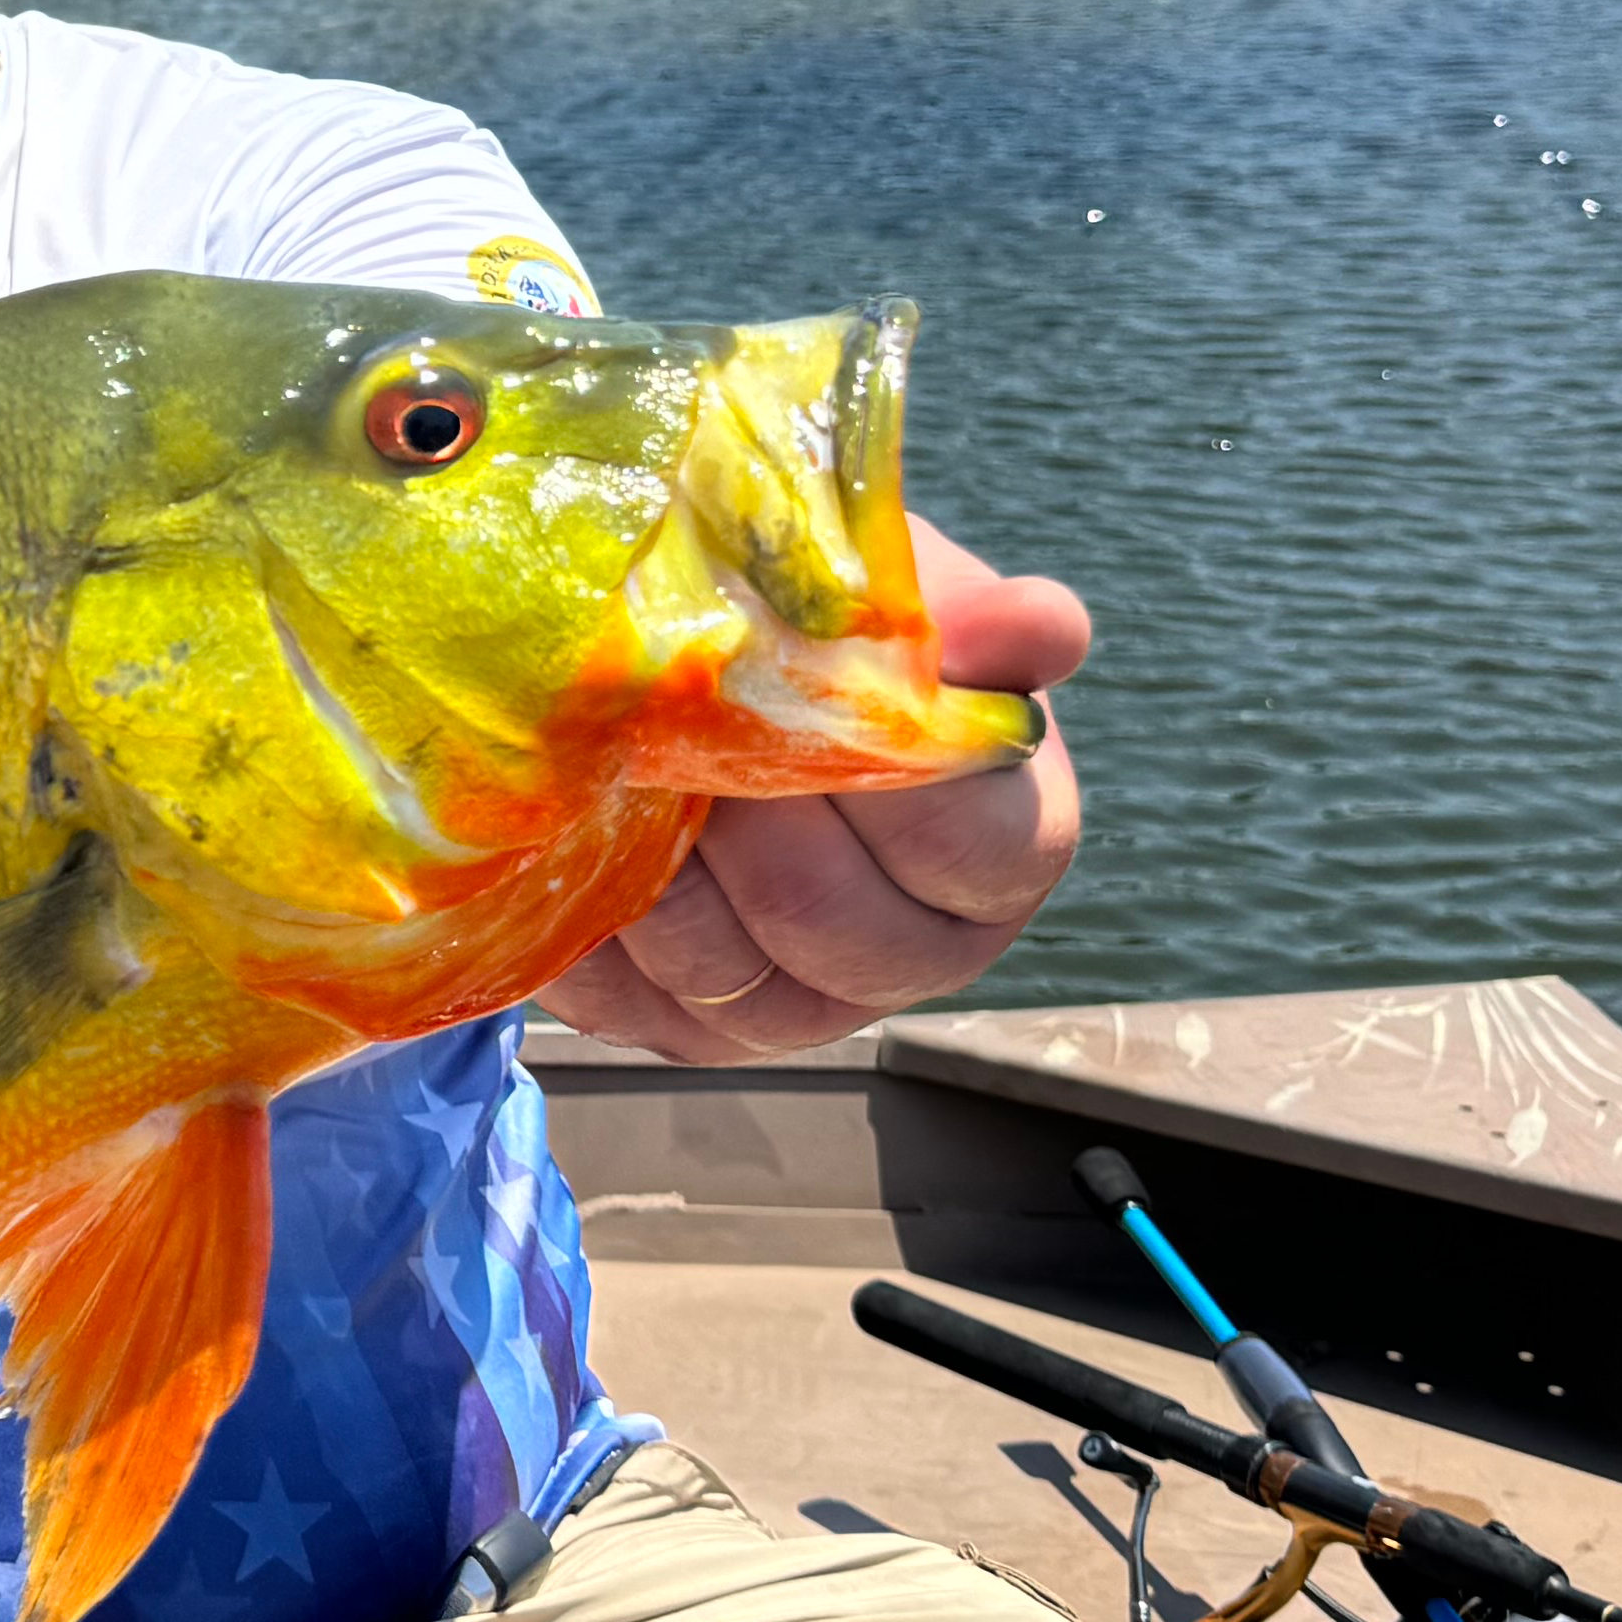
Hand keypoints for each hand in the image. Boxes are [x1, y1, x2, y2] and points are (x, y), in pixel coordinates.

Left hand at [542, 517, 1089, 1064]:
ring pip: (717, 969)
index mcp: (1012, 846)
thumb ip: (962, 618)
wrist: (709, 675)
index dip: (875, 771)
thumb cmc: (825, 627)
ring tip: (615, 764)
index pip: (964, 844)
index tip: (800, 692)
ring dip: (652, 860)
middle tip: (675, 725)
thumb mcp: (890, 595)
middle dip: (740, 817)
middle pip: (825, 922)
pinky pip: (626, 1002)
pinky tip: (576, 833)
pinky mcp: (692, 1027)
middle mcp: (920, 949)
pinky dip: (589, 916)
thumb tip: (1045, 624)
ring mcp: (805, 1004)